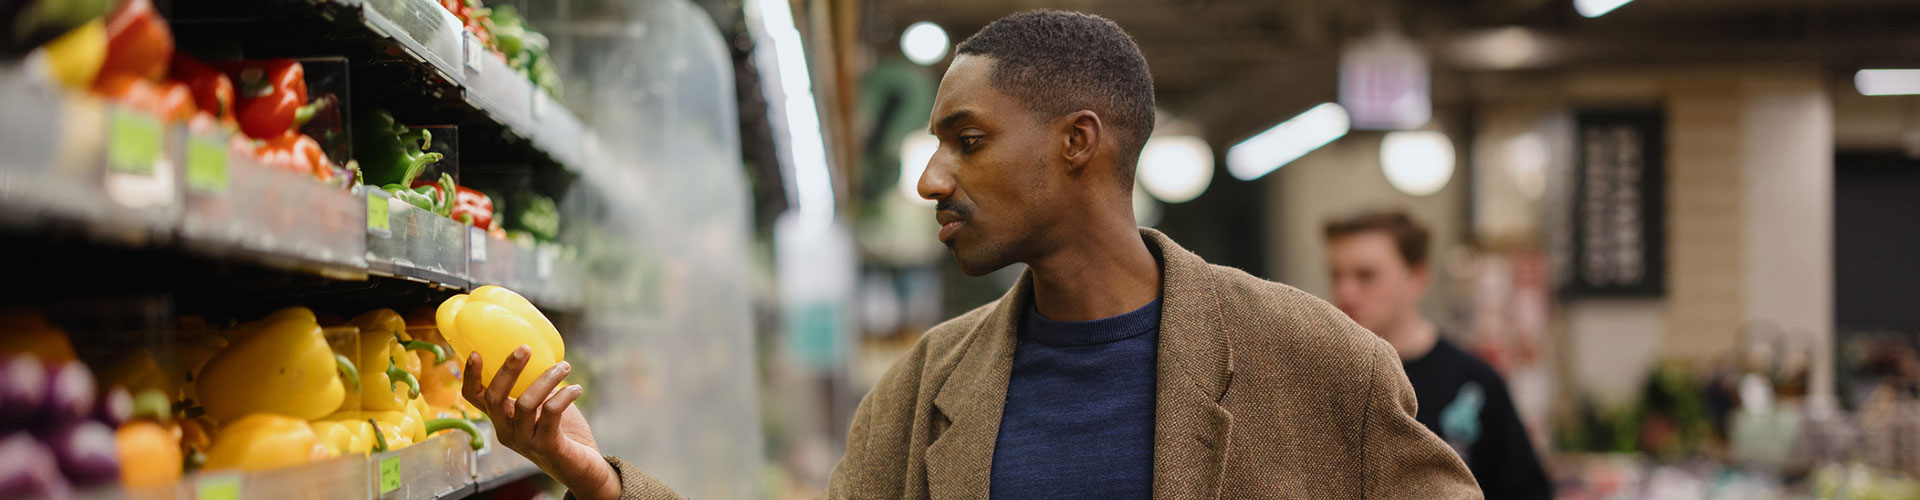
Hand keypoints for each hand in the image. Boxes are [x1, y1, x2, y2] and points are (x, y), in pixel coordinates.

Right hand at [464, 345, 620, 499]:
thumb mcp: (542, 405)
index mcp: (501, 419)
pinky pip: (551, 414)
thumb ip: (535, 387)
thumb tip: (540, 352)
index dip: (470, 377)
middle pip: (494, 398)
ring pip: (525, 404)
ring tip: (564, 366)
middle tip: (525, 348)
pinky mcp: (546, 447)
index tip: (475, 353)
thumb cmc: (562, 431)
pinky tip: (576, 389)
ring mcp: (524, 441)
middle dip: (508, 370)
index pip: (474, 398)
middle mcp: (506, 431)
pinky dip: (564, 396)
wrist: (581, 466)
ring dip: (547, 379)